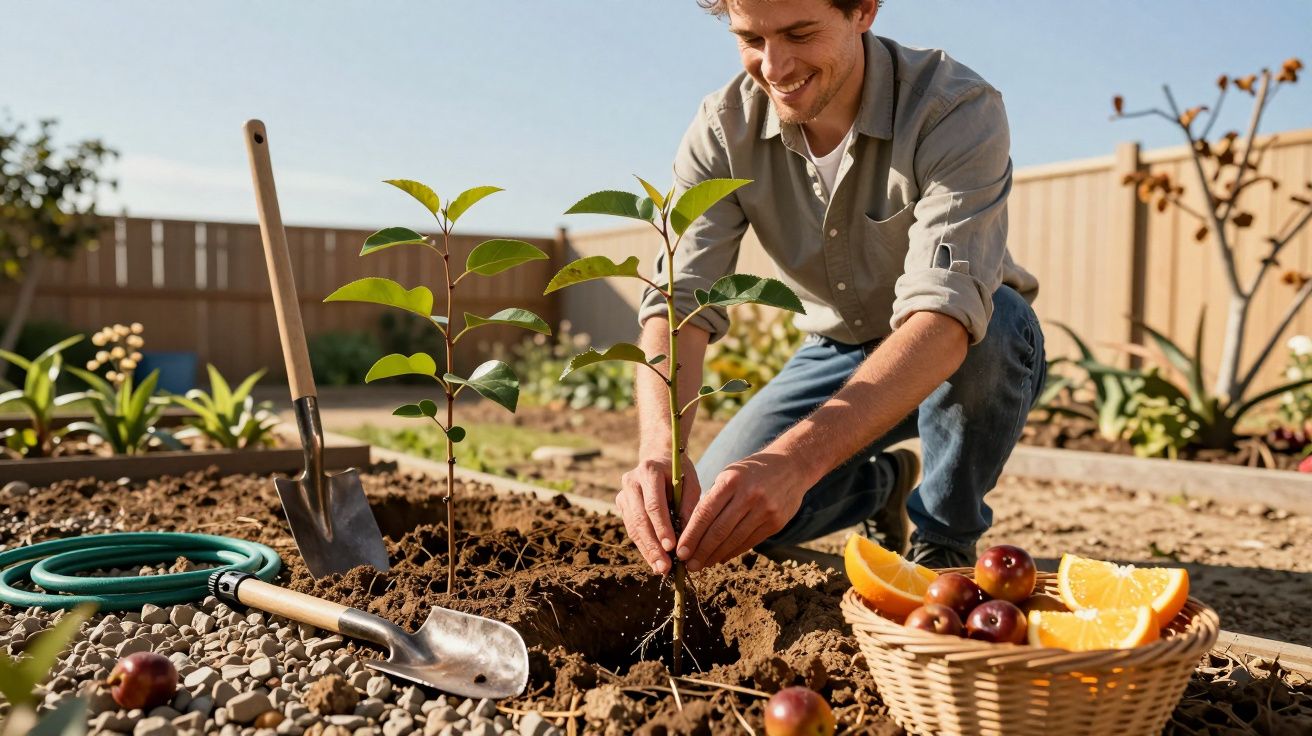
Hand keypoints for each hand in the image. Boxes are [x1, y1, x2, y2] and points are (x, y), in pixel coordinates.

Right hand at [617, 454, 701, 574]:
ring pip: (633, 527)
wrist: (658, 458)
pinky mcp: (621, 504)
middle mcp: (631, 481)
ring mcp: (623, 493)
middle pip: (640, 518)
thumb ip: (690, 504)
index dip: (662, 527)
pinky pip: (631, 529)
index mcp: (649, 471)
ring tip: (661, 568)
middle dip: (652, 545)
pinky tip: (654, 560)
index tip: (671, 547)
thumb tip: (687, 534)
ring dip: (647, 550)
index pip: (653, 504)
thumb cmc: (679, 472)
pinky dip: (643, 546)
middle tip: (665, 566)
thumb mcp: (690, 482)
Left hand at [676, 451, 807, 571]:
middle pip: (719, 530)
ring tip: (702, 564)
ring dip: (715, 556)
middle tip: (688, 565)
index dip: (691, 535)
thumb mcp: (730, 474)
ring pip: (734, 540)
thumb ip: (714, 498)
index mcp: (731, 480)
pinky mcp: (776, 523)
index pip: (705, 513)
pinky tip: (720, 558)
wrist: (791, 466)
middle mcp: (749, 495)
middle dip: (701, 551)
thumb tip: (692, 530)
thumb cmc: (751, 472)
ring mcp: (765, 510)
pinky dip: (732, 552)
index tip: (681, 551)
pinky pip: (749, 542)